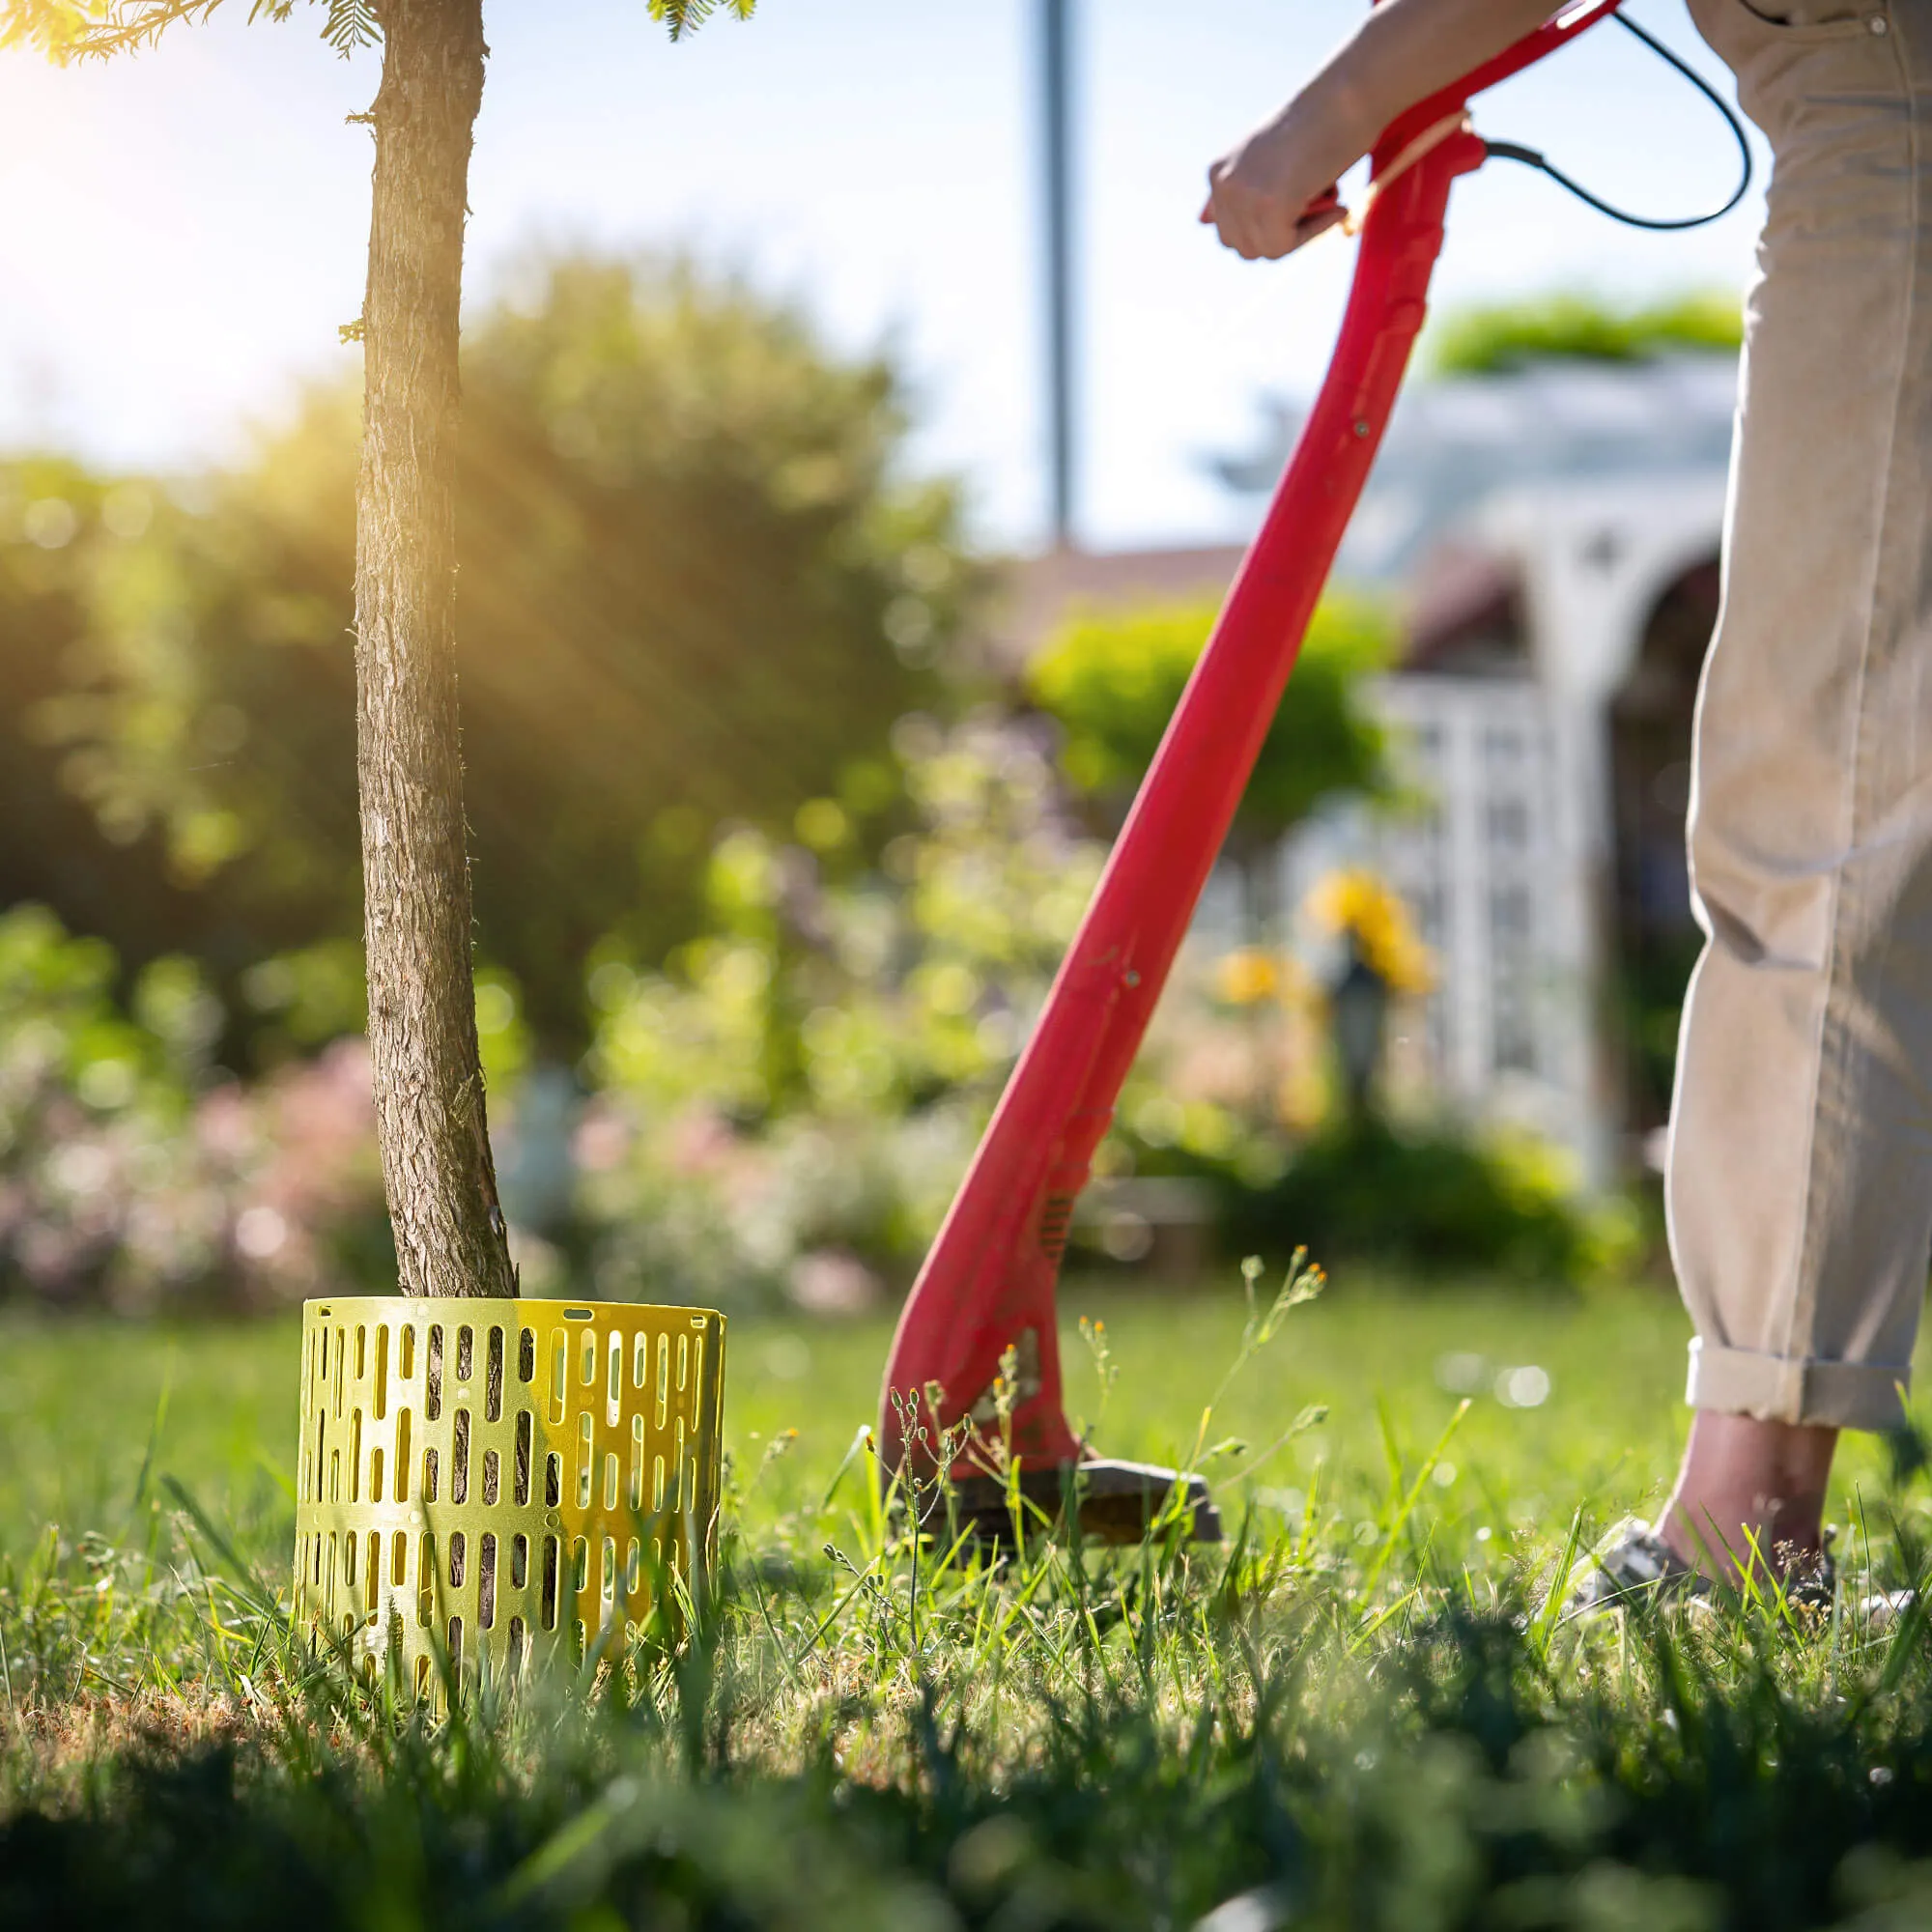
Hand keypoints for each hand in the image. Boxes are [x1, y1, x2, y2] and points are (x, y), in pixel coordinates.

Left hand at [1200, 107, 1358, 260]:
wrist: (1348, 94)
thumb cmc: (1319, 125)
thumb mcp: (1269, 161)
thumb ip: (1238, 193)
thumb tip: (1201, 221)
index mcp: (1218, 172)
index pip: (1229, 231)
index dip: (1266, 228)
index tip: (1298, 207)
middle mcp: (1223, 183)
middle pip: (1242, 247)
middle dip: (1278, 236)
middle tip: (1313, 204)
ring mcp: (1242, 194)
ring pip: (1265, 250)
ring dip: (1300, 235)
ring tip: (1327, 199)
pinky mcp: (1268, 204)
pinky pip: (1285, 245)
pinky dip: (1315, 231)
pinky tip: (1337, 204)